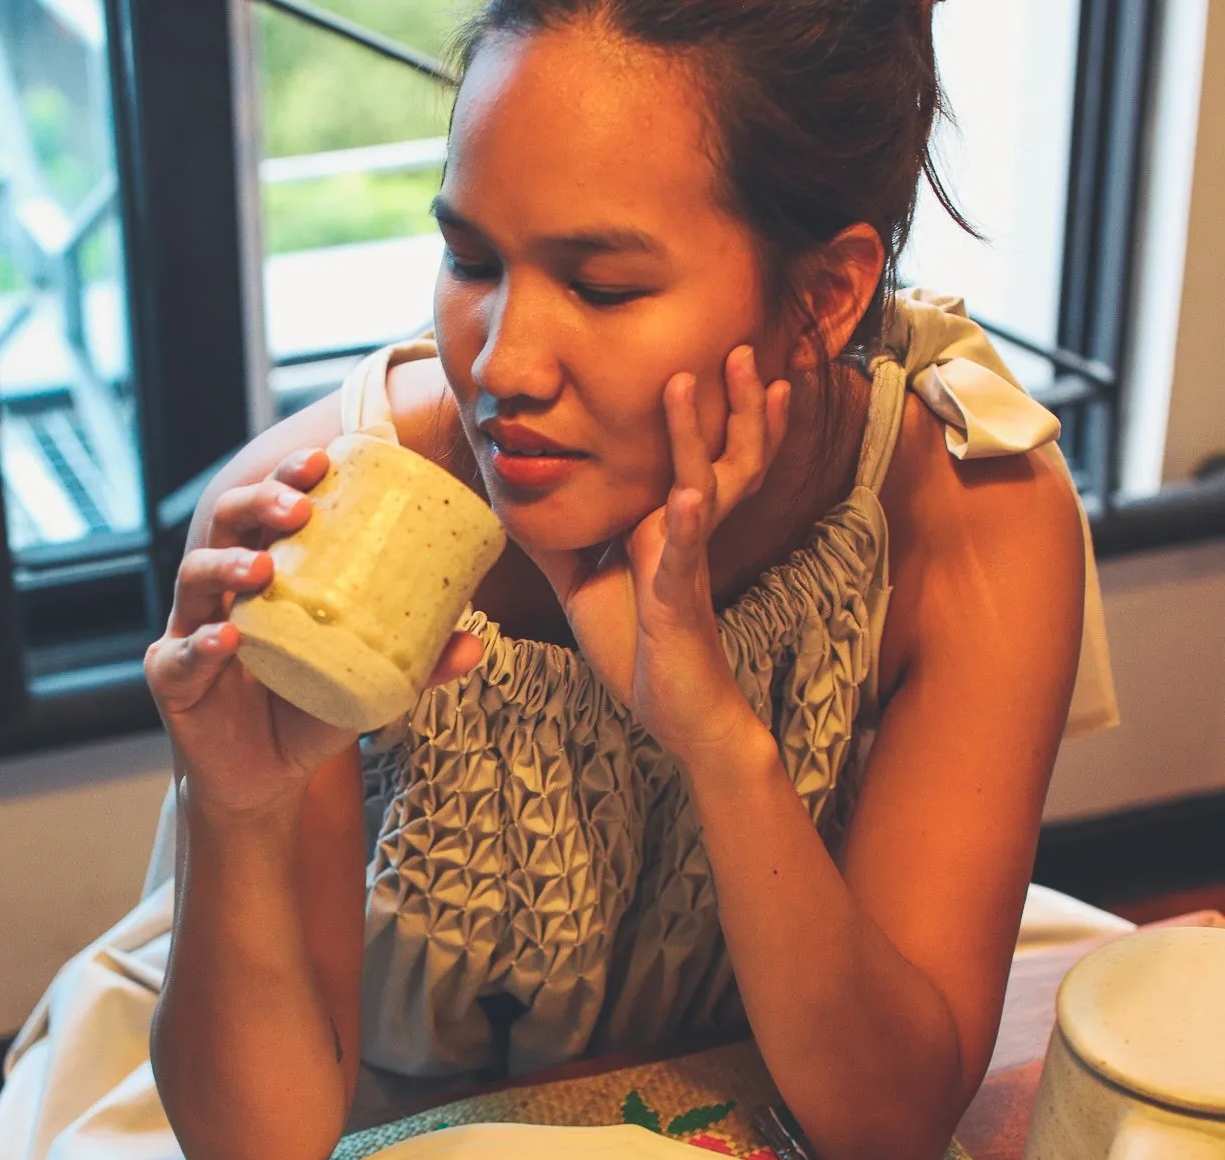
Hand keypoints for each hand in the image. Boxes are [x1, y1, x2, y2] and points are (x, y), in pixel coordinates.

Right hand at [148, 448, 483, 820]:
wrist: (264, 781)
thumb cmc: (308, 714)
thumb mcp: (366, 686)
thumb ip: (415, 664)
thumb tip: (474, 641)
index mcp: (267, 573)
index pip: (272, 509)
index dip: (290, 477)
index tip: (324, 461)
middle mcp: (224, 590)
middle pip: (228, 523)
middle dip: (260, 502)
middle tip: (300, 506)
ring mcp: (190, 628)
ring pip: (194, 576)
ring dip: (228, 564)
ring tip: (263, 567)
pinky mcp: (170, 677)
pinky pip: (180, 654)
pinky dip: (202, 644)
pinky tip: (226, 638)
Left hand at [530, 346, 790, 763]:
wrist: (678, 713)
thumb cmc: (642, 649)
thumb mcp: (585, 582)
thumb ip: (558, 539)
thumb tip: (512, 500)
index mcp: (670, 525)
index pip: (697, 456)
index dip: (717, 411)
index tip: (719, 357)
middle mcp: (687, 535)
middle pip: (725, 457)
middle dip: (738, 403)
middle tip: (747, 347)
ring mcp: (686, 564)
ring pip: (705, 489)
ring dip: (697, 437)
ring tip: (695, 383)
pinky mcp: (678, 602)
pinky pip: (682, 558)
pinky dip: (684, 526)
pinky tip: (687, 496)